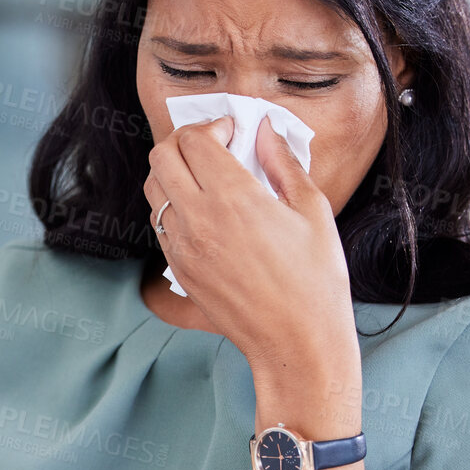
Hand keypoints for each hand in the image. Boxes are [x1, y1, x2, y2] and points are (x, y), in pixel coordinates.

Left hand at [144, 116, 357, 376]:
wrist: (297, 342)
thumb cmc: (315, 280)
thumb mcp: (313, 211)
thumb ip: (283, 163)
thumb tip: (265, 130)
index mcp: (234, 197)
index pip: (193, 139)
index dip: (212, 127)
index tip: (233, 135)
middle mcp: (199, 219)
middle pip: (161, 156)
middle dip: (184, 143)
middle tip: (213, 151)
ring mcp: (183, 247)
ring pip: (154, 190)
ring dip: (176, 174)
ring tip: (208, 182)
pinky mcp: (180, 271)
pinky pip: (160, 224)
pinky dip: (174, 207)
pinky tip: (205, 214)